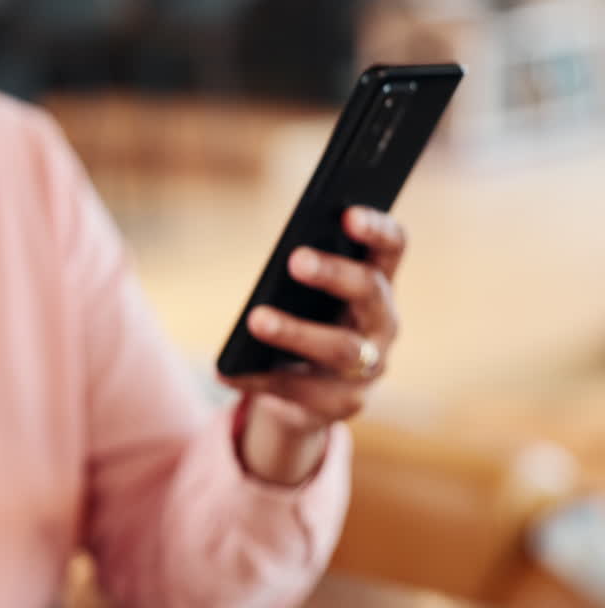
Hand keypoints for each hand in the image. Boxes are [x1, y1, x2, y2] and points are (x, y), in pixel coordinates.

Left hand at [223, 206, 405, 481]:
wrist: (306, 391)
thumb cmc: (304, 321)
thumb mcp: (302, 294)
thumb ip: (299, 272)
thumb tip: (278, 258)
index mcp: (377, 283)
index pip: (392, 247)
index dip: (376, 229)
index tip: (347, 213)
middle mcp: (383, 323)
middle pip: (370, 293)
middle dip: (334, 274)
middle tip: (295, 258)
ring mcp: (369, 368)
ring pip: (342, 348)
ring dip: (296, 331)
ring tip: (255, 318)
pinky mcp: (343, 404)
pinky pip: (302, 392)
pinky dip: (260, 379)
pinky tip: (226, 370)